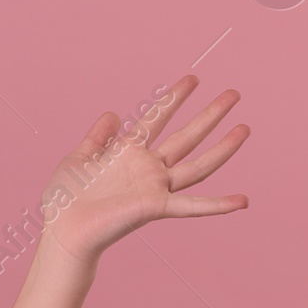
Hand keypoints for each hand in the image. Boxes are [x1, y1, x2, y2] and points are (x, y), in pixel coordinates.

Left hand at [39, 73, 249, 266]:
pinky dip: (217, 205)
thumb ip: (97, 137)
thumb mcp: (79, 158)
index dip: (174, 98)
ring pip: (197, 165)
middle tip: (234, 94)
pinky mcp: (155, 206)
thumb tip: (112, 114)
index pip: (157, 118)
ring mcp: (154, 187)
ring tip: (245, 128)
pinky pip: (192, 206)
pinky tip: (242, 201)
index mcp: (128, 153)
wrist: (62, 229)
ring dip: (223, 149)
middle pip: (186, 137)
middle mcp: (147, 168)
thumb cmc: (65, 199)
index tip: (193, 78)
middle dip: (210, 115)